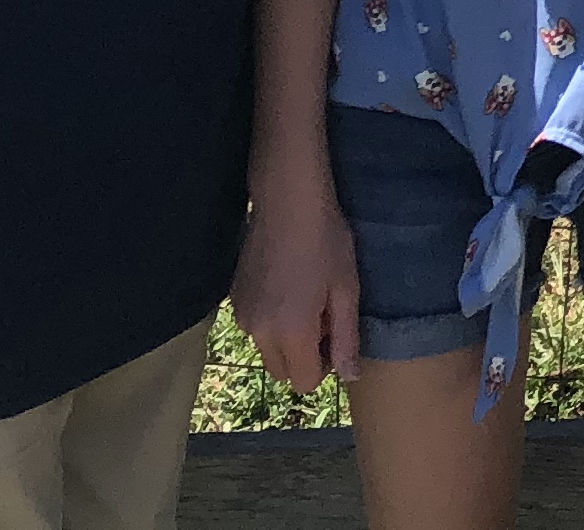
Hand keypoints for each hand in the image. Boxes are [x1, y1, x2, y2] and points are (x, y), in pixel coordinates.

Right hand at [233, 176, 363, 394]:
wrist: (288, 201)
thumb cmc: (326, 241)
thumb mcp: (346, 289)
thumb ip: (346, 338)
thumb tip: (350, 376)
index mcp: (290, 332)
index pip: (304, 382)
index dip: (324, 366)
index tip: (335, 334)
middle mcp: (258, 332)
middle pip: (282, 372)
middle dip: (304, 357)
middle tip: (323, 315)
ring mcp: (241, 316)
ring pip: (267, 350)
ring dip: (287, 339)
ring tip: (306, 296)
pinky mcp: (233, 300)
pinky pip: (255, 328)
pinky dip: (271, 321)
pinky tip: (287, 285)